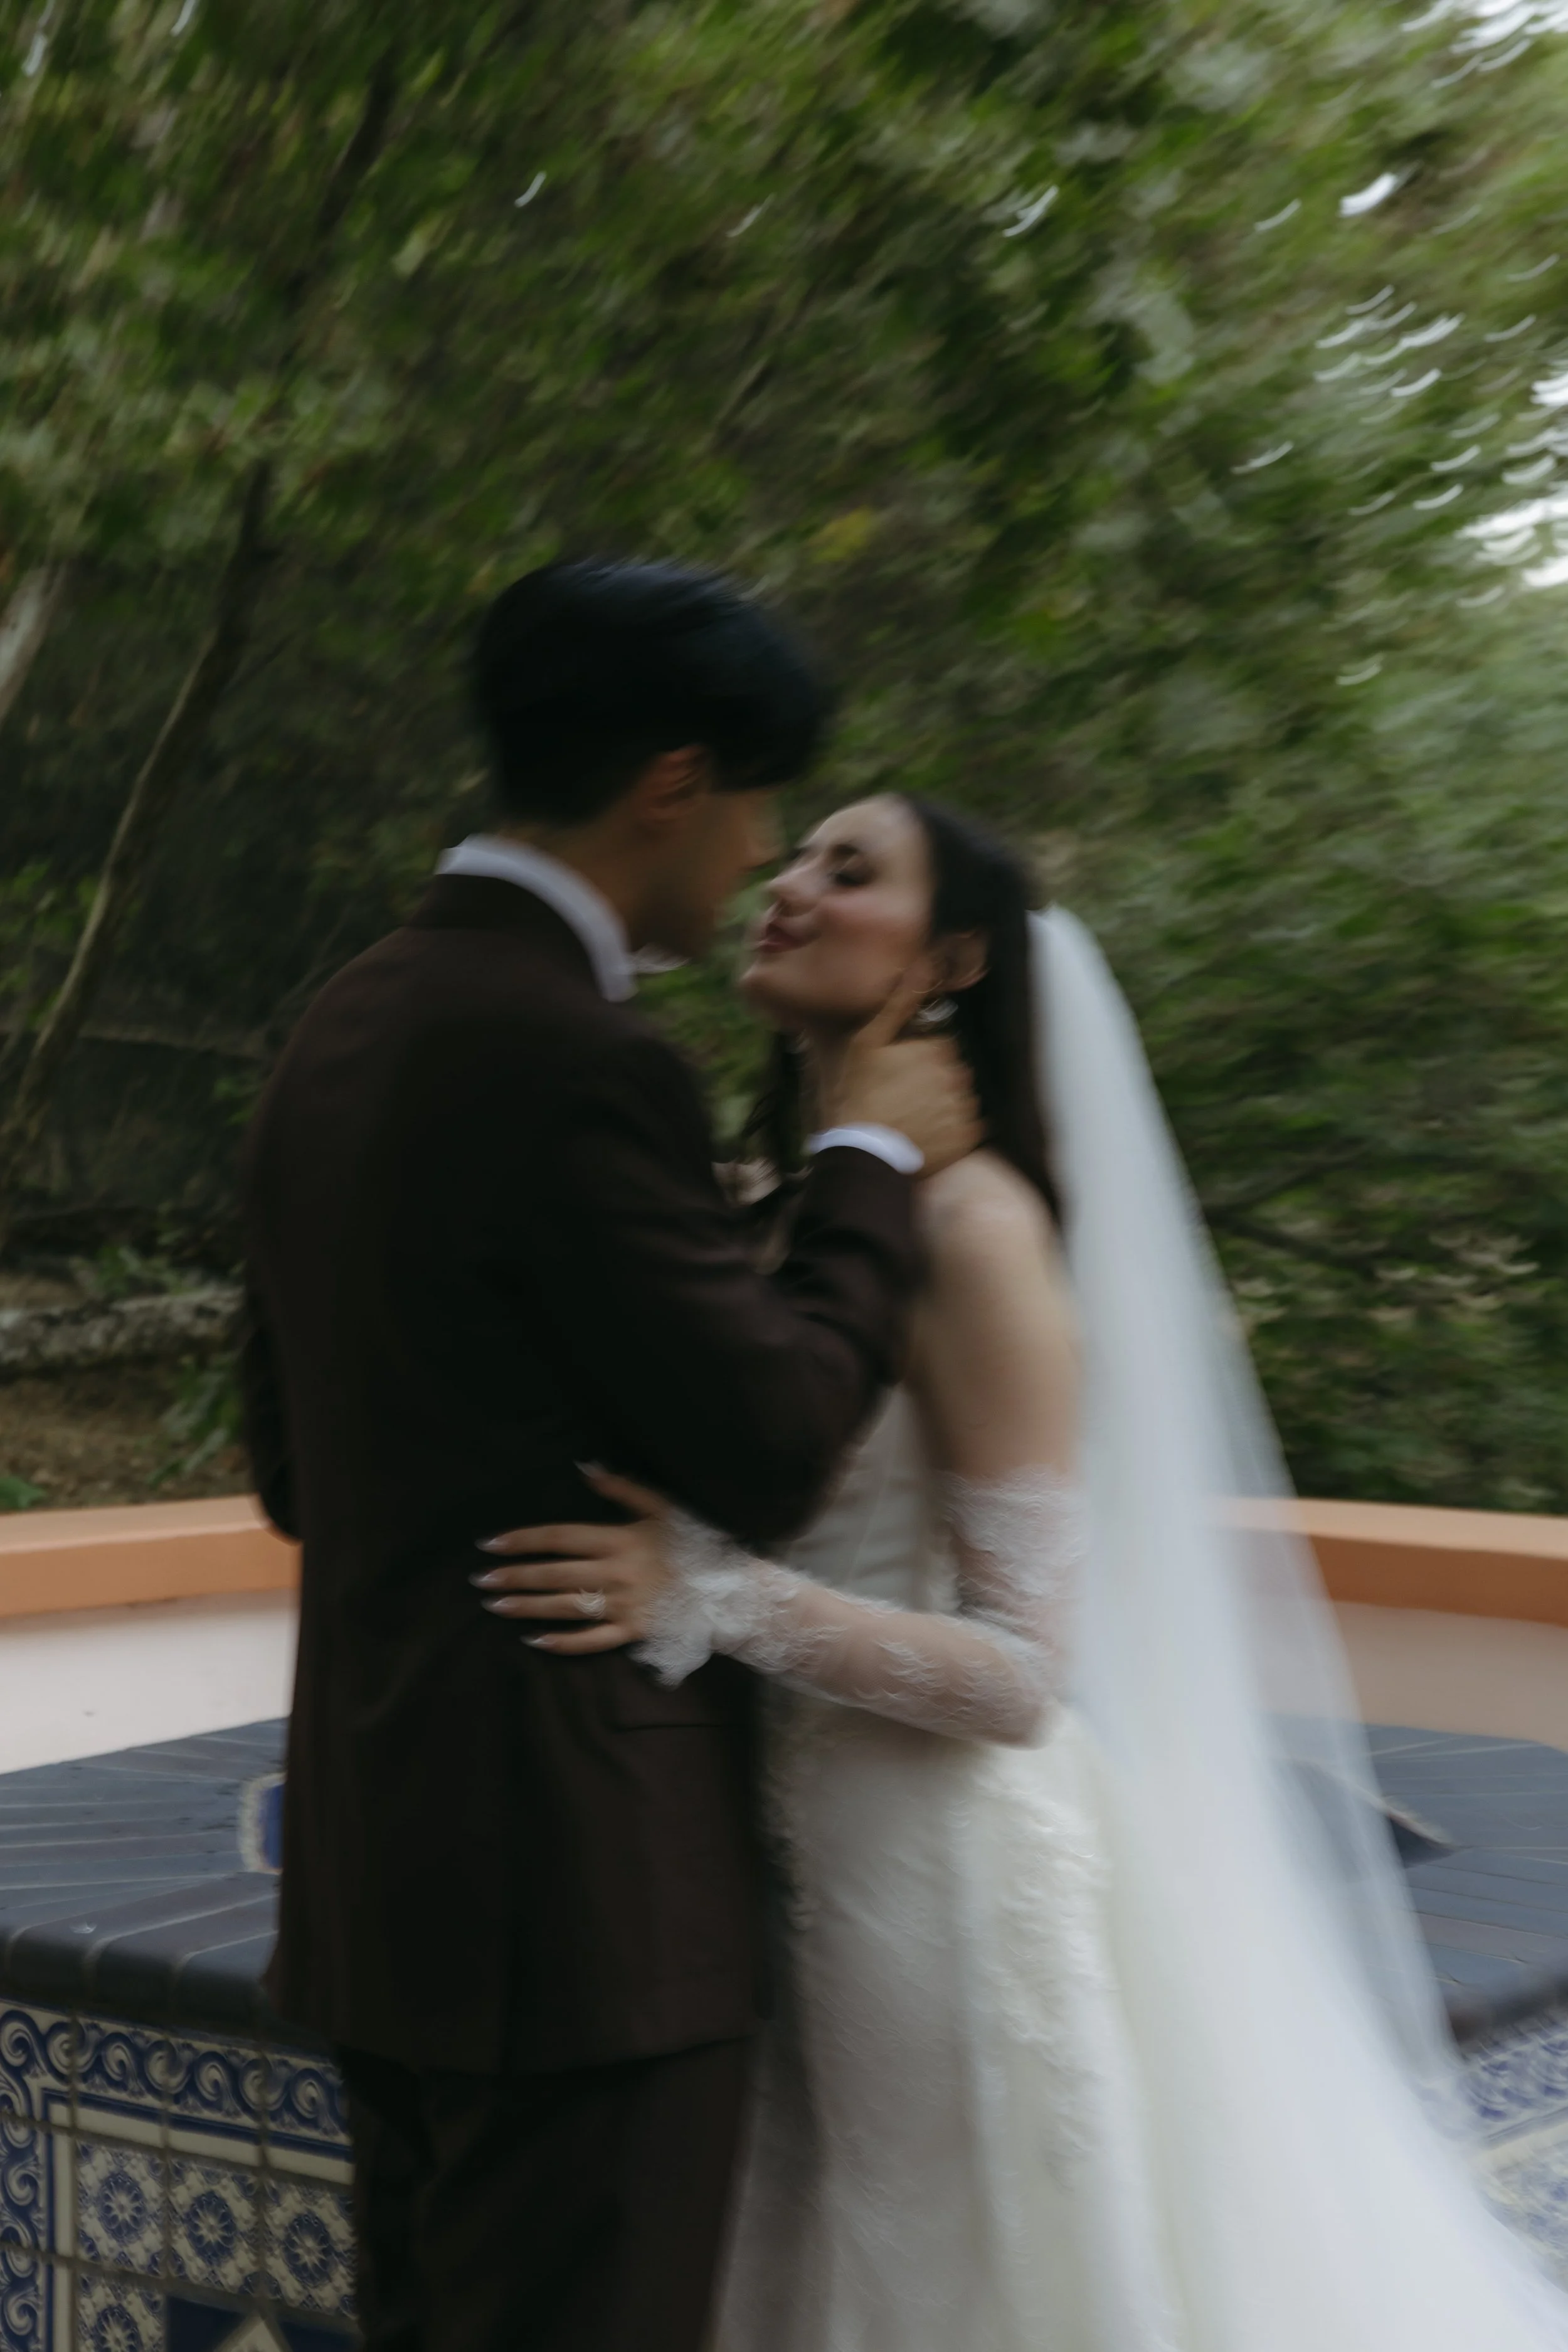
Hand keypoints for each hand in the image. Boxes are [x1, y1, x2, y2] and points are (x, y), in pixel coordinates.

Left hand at [471, 1467, 672, 1654]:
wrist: (725, 1590)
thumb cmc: (692, 1544)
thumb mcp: (662, 1507)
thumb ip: (623, 1488)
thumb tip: (585, 1467)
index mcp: (620, 1540)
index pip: (560, 1537)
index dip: (523, 1540)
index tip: (491, 1543)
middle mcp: (616, 1574)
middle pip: (554, 1574)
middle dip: (514, 1576)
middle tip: (481, 1580)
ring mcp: (623, 1607)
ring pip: (565, 1607)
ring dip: (527, 1607)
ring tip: (495, 1605)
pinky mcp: (632, 1634)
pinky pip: (591, 1642)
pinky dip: (562, 1643)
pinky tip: (534, 1640)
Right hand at [820, 966, 981, 1176]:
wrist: (864, 1150)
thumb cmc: (861, 1093)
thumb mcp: (869, 1042)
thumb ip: (900, 1003)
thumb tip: (924, 964)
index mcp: (938, 1050)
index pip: (940, 1047)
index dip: (919, 1059)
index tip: (899, 1075)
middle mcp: (958, 1076)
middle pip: (953, 1071)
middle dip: (934, 1080)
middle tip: (904, 1097)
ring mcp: (964, 1108)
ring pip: (960, 1097)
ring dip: (943, 1103)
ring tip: (914, 1117)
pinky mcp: (967, 1136)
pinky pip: (967, 1126)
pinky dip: (952, 1129)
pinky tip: (927, 1133)